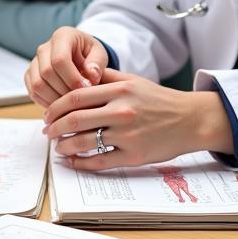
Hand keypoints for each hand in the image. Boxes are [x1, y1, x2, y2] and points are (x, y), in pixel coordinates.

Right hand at [25, 26, 109, 107]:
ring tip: (71, 104)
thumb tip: (91, 75)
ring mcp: (34, 62)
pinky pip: (33, 92)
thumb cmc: (90, 54)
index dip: (72, 78)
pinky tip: (61, 105)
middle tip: (80, 99)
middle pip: (47, 72)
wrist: (79, 57)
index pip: (60, 59)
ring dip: (55, 99)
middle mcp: (44, 48)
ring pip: (37, 84)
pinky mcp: (30, 75)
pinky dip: (46, 102)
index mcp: (62, 36)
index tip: (86, 89)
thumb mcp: (99, 54)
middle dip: (64, 90)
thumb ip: (97, 63)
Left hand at [43, 69, 233, 168]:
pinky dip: (82, 163)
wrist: (190, 119)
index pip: (75, 97)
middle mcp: (121, 112)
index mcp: (119, 90)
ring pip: (84, 142)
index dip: (55, 107)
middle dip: (54, 127)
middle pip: (74, 120)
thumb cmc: (158, 99)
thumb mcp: (132, 80)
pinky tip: (74, 161)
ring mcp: (127, 135)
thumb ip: (105, 77)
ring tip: (59, 147)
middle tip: (47, 131)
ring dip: (65, 146)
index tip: (47, 114)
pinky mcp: (135, 156)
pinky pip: (100, 161)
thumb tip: (76, 75)